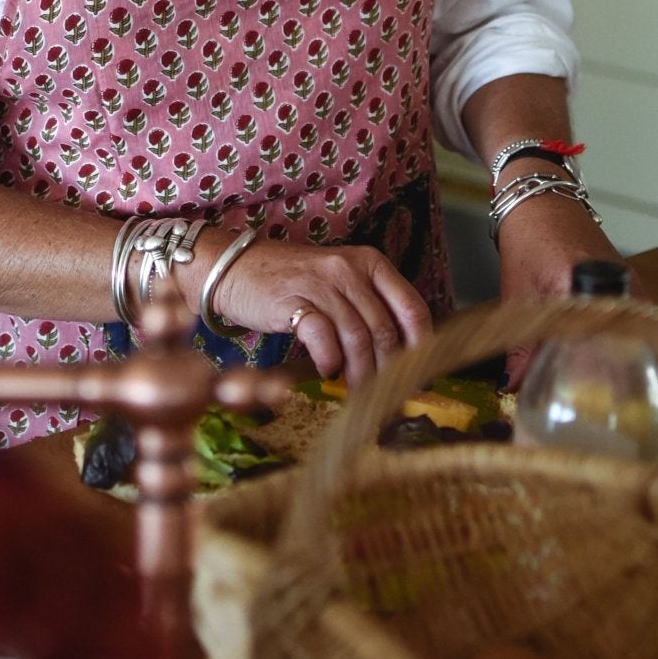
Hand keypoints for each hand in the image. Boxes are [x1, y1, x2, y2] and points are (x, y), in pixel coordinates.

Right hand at [205, 236, 432, 388]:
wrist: (236, 267)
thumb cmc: (293, 281)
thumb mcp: (339, 283)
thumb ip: (369, 308)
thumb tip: (399, 356)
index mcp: (370, 263)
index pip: (412, 307)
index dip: (421, 345)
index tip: (420, 374)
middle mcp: (350, 270)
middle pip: (385, 329)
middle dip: (389, 370)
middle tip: (386, 394)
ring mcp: (321, 283)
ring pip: (357, 338)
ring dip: (360, 373)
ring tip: (358, 392)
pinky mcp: (293, 300)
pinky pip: (323, 336)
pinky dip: (330, 360)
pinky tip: (328, 371)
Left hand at [494, 191, 637, 388]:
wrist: (543, 200)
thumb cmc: (528, 240)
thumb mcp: (517, 295)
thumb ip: (519, 346)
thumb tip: (512, 389)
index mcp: (579, 286)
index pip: (597, 348)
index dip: (596, 382)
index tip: (588, 407)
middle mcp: (614, 285)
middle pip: (627, 349)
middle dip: (618, 382)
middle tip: (603, 409)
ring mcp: (630, 285)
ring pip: (637, 337)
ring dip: (624, 363)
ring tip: (609, 394)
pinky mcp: (633, 285)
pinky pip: (636, 323)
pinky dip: (626, 344)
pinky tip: (613, 363)